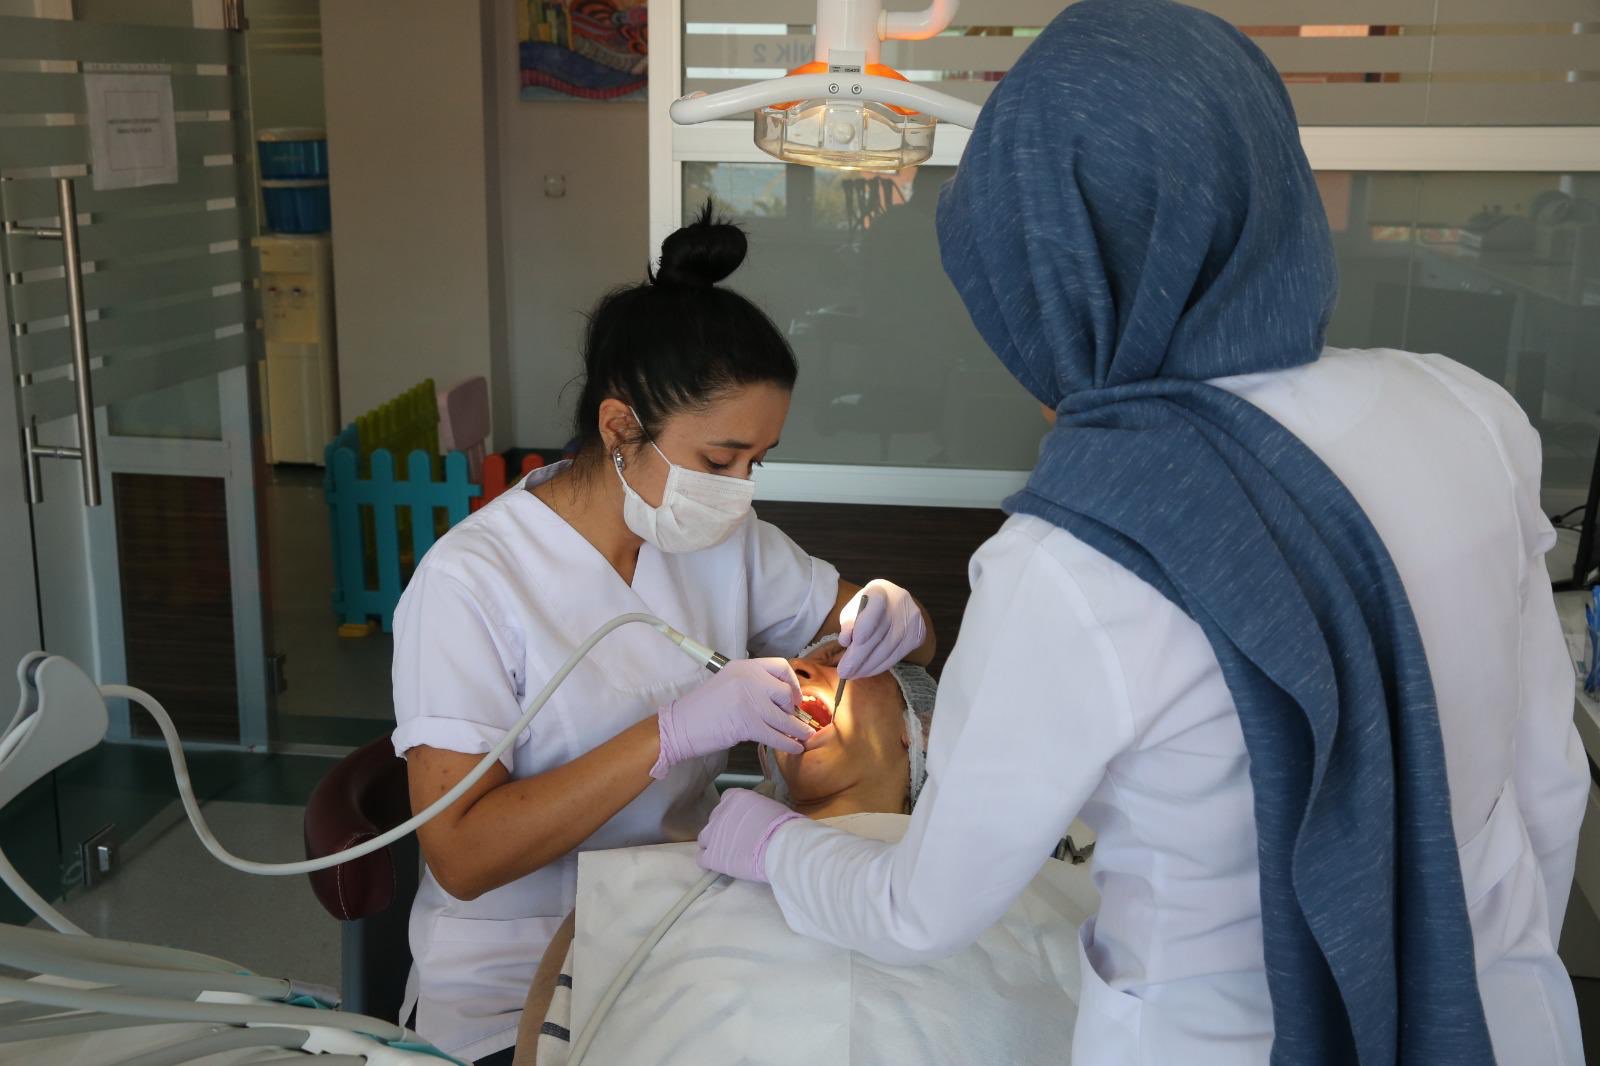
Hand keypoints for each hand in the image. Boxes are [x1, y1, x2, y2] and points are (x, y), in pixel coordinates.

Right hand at [652, 659, 809, 779]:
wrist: (679, 725)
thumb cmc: (702, 708)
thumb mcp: (728, 682)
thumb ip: (752, 684)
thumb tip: (781, 698)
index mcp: (744, 666)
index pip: (781, 666)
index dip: (793, 683)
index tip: (795, 697)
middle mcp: (750, 679)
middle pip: (786, 692)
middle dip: (794, 708)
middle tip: (794, 719)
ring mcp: (750, 701)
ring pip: (785, 717)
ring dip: (798, 729)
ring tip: (805, 736)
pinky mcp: (748, 724)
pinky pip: (777, 735)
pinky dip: (789, 743)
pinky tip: (795, 748)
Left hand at [697, 788, 801, 882]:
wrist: (780, 846)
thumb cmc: (783, 826)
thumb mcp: (769, 807)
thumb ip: (756, 810)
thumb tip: (757, 817)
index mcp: (735, 798)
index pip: (726, 799)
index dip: (732, 812)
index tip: (741, 820)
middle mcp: (720, 813)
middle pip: (715, 819)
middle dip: (724, 828)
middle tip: (739, 839)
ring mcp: (713, 835)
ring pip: (705, 838)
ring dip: (714, 844)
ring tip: (728, 853)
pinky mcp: (712, 856)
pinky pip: (701, 859)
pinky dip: (709, 861)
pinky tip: (721, 865)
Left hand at [837, 579, 925, 678]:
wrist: (894, 601)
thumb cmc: (867, 606)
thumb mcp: (853, 608)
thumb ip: (848, 622)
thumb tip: (846, 642)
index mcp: (881, 590)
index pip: (875, 607)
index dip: (864, 625)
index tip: (849, 645)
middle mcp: (901, 603)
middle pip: (881, 634)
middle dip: (860, 657)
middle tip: (844, 672)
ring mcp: (912, 620)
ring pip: (890, 649)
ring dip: (870, 666)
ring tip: (854, 674)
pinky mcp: (918, 634)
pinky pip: (898, 655)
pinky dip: (882, 665)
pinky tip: (869, 670)